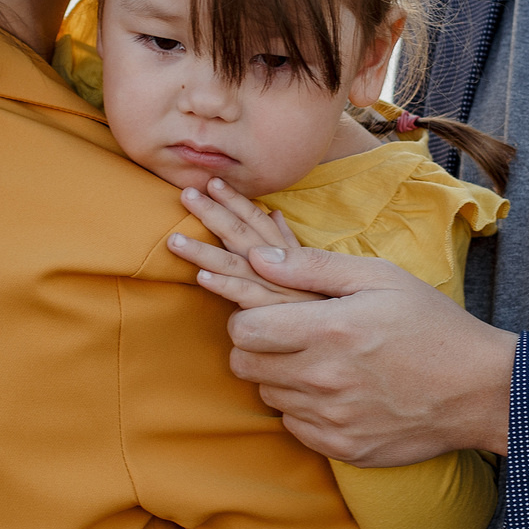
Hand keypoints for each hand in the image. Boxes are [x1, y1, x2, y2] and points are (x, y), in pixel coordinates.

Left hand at [169, 180, 320, 309]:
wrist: (354, 345)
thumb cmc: (327, 306)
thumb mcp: (314, 269)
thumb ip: (290, 244)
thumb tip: (275, 214)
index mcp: (291, 257)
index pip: (260, 222)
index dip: (236, 201)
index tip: (213, 183)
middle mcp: (285, 270)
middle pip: (245, 236)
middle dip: (214, 212)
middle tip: (186, 194)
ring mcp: (279, 293)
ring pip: (237, 266)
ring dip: (203, 251)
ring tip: (174, 240)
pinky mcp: (275, 318)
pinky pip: (246, 299)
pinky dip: (223, 285)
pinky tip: (200, 276)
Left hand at [211, 240, 515, 463]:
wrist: (480, 390)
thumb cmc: (432, 324)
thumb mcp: (380, 277)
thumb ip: (311, 266)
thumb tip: (256, 255)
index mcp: (329, 331)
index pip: (243, 331)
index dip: (246, 319)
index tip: (269, 315)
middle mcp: (324, 379)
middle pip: (245, 366)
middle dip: (257, 348)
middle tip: (288, 337)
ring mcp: (332, 419)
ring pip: (268, 397)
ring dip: (282, 378)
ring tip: (319, 362)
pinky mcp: (343, 448)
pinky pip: (294, 427)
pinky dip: (304, 410)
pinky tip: (336, 393)